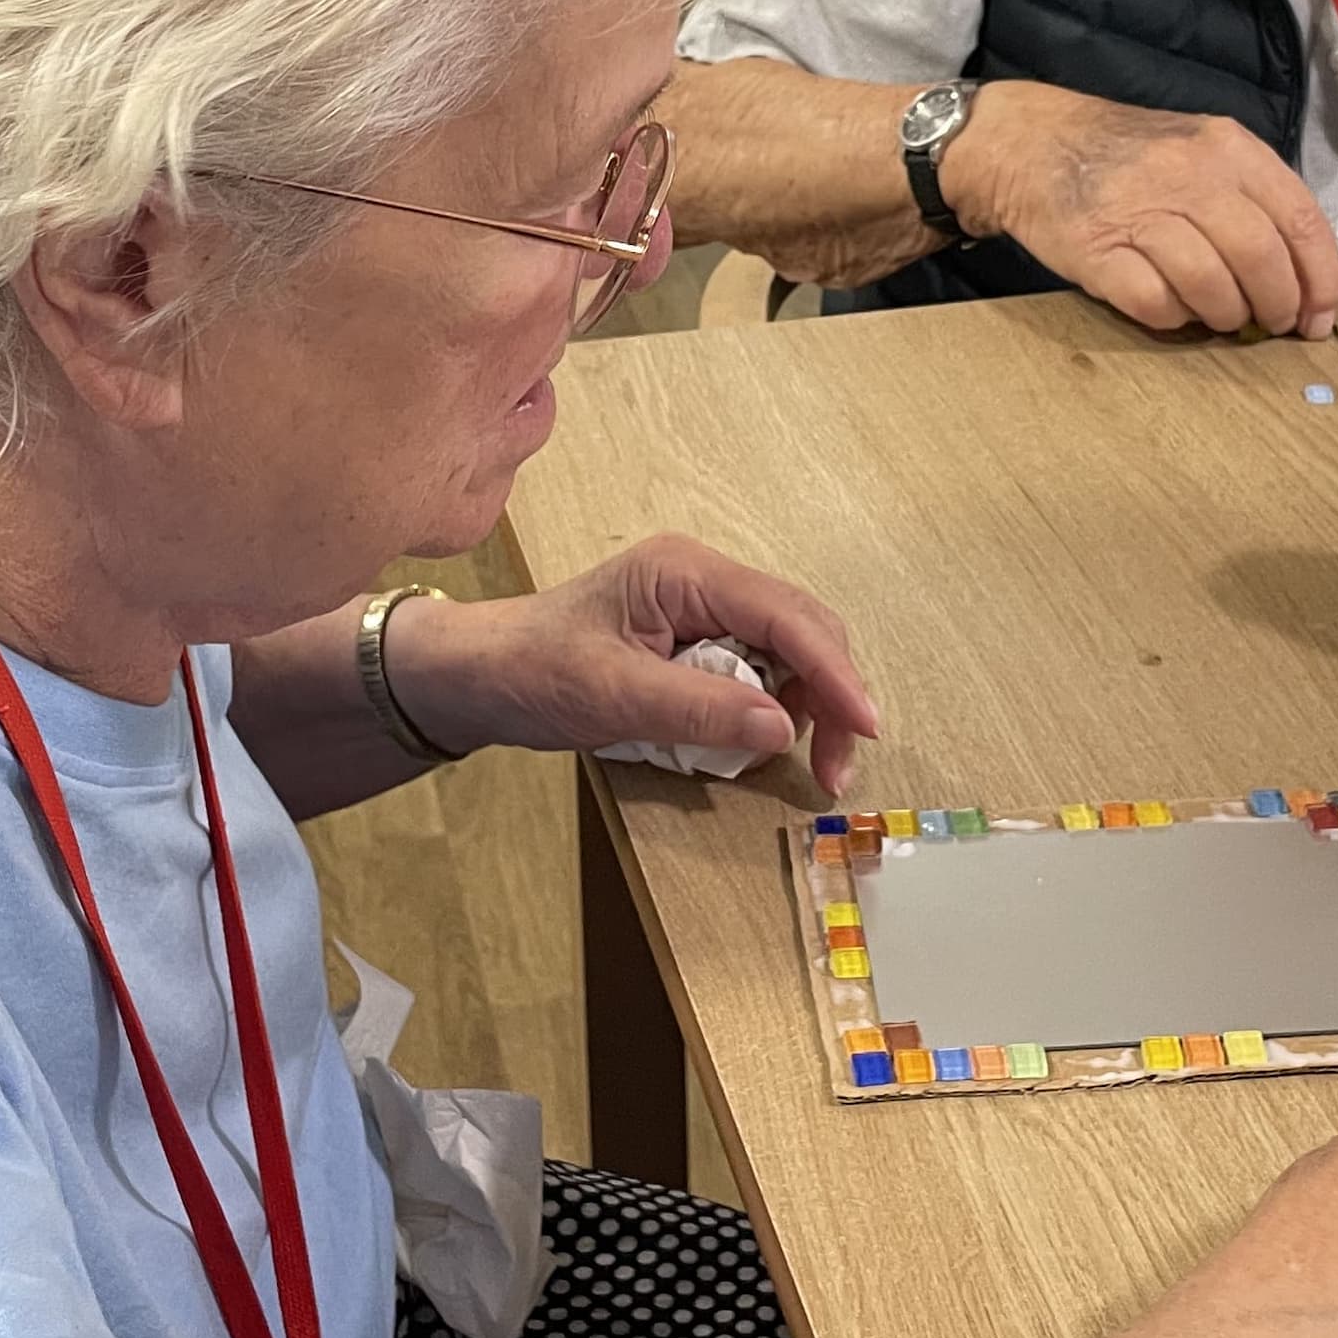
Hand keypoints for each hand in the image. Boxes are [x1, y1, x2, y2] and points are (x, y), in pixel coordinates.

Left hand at [387, 534, 881, 795]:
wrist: (474, 676)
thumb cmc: (529, 670)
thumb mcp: (612, 695)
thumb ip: (700, 710)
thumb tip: (782, 728)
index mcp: (686, 572)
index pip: (786, 615)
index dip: (833, 671)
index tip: (863, 724)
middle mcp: (703, 579)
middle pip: (801, 629)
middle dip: (829, 694)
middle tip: (834, 765)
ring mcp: (702, 608)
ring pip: (787, 652)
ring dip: (805, 705)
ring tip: (803, 760)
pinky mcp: (696, 640)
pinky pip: (758, 669)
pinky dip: (770, 708)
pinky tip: (760, 741)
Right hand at [943, 81, 1337, 338]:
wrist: (1033, 144)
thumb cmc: (1129, 157)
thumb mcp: (1200, 151)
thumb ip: (1252, 201)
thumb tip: (1303, 279)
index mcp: (1229, 149)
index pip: (1300, 219)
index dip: (1320, 279)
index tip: (1319, 315)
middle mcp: (1190, 175)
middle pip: (1260, 257)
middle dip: (1277, 305)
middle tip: (1271, 324)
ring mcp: (1140, 212)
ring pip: (1212, 286)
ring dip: (1225, 316)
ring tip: (1219, 317)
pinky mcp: (1097, 251)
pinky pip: (1155, 303)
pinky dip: (1173, 319)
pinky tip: (1171, 309)